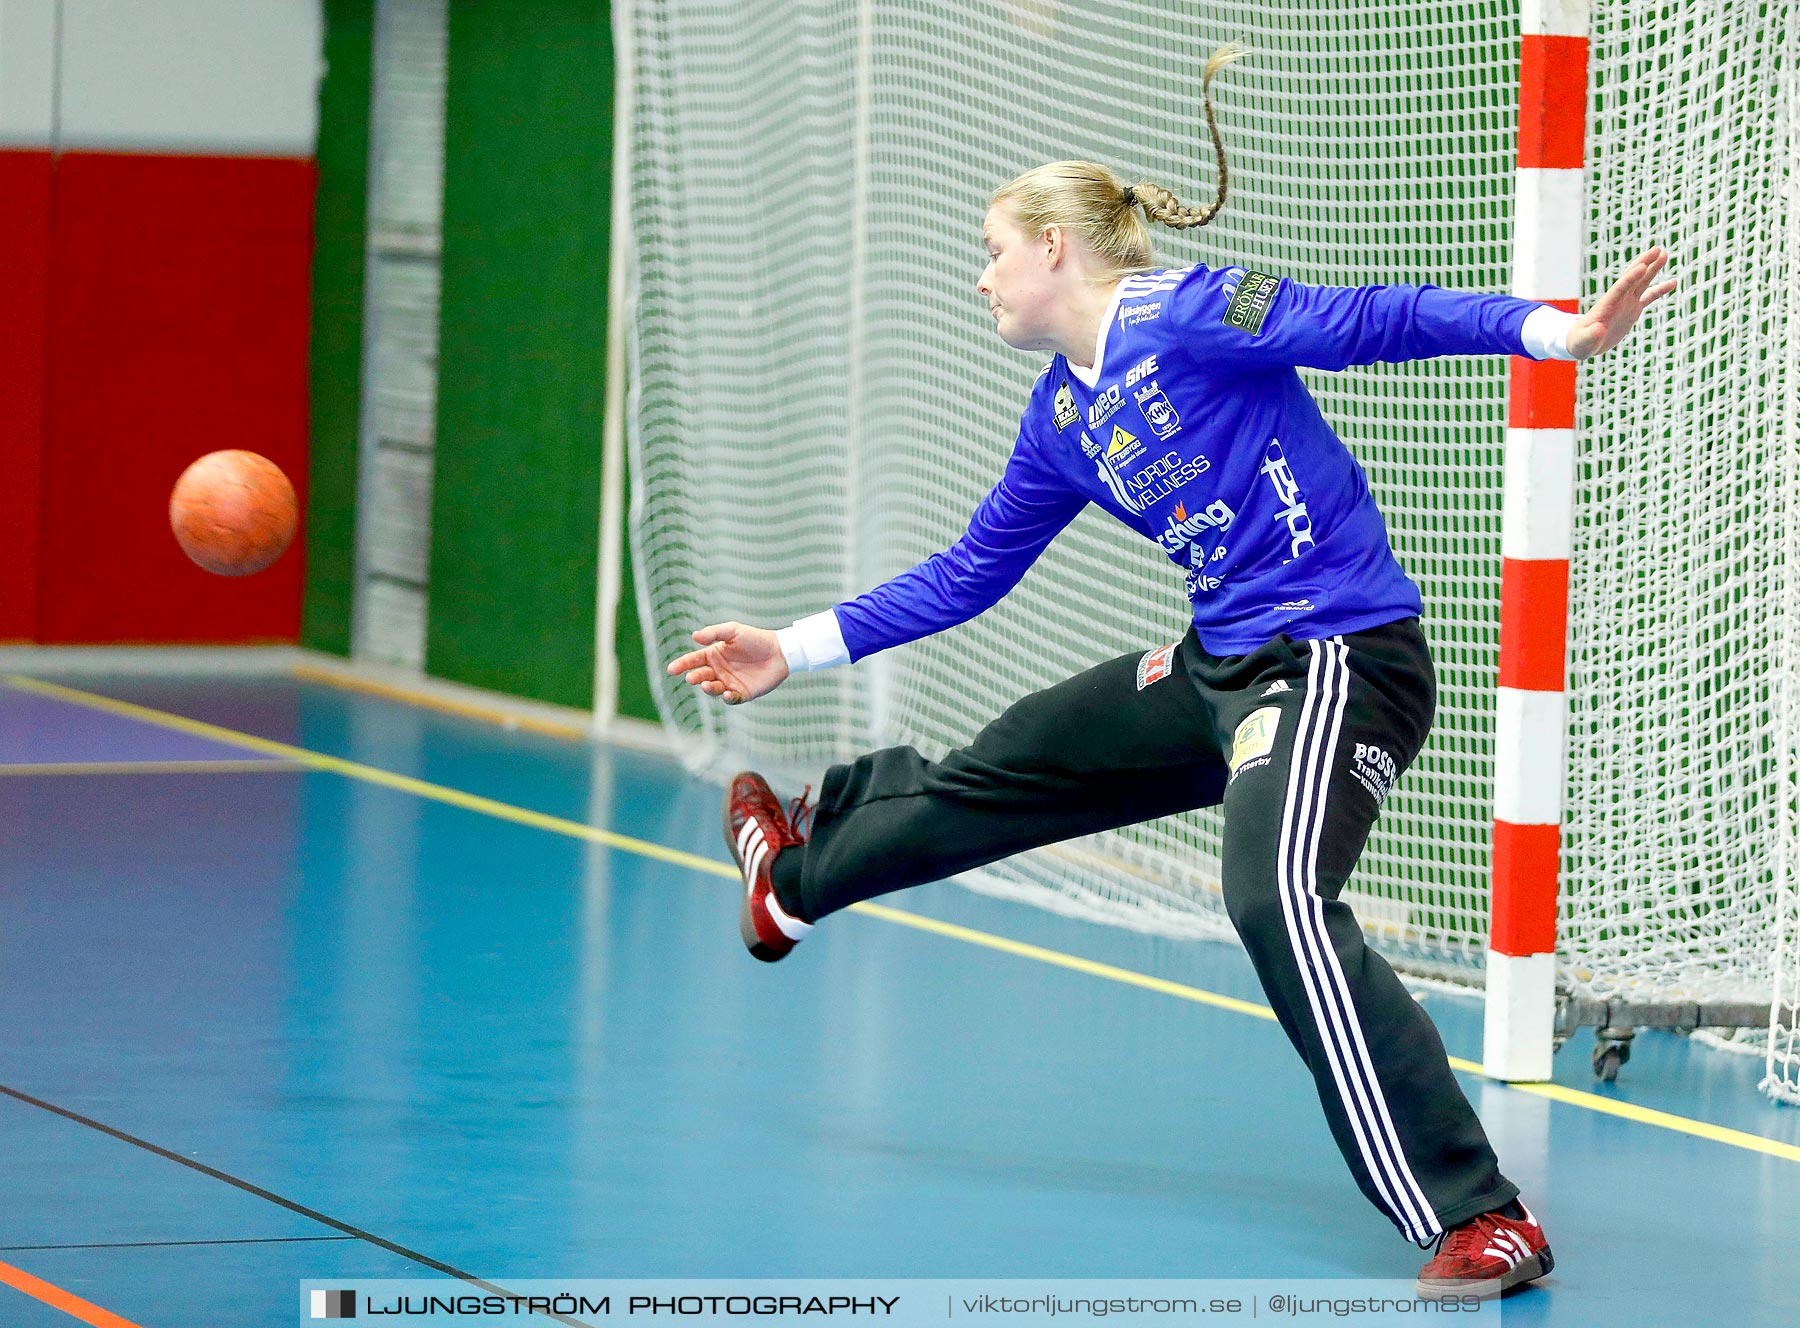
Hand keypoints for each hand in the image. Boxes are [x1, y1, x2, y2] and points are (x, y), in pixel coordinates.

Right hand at [666, 621, 789, 705]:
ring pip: (713, 689)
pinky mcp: (743, 694)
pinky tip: (726, 693)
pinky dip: (727, 698)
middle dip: (695, 677)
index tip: (672, 669)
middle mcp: (719, 671)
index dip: (682, 665)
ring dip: (708, 688)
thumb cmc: (756, 639)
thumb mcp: (734, 630)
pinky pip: (731, 699)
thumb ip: (714, 633)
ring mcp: (730, 683)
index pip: (694, 661)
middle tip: (692, 678)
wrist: (780, 651)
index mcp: (714, 655)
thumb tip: (694, 637)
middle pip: (701, 676)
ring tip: (706, 684)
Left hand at [1567, 246, 1677, 359]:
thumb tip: (1599, 330)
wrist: (1583, 343)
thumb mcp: (1582, 342)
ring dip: (1653, 268)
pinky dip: (1661, 289)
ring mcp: (1626, 303)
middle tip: (1657, 249)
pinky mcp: (1633, 310)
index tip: (1642, 266)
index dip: (1630, 278)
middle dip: (1644, 263)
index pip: (1619, 288)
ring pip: (1642, 282)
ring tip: (1664, 255)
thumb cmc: (1579, 343)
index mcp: (1606, 305)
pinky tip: (1674, 282)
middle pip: (1632, 277)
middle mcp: (1618, 300)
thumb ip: (1590, 335)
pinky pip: (1649, 297)